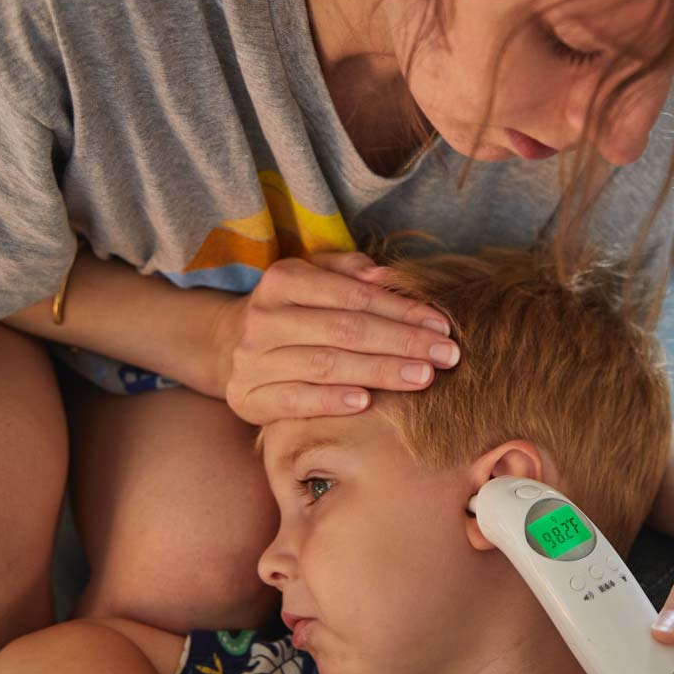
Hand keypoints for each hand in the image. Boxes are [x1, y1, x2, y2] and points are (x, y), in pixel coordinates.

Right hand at [208, 251, 460, 425]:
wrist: (227, 344)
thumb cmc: (292, 309)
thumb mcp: (314, 277)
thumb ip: (350, 271)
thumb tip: (386, 276)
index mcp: (284, 279)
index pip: (354, 295)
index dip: (401, 310)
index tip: (442, 326)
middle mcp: (264, 316)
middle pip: (345, 330)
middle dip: (401, 342)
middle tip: (446, 356)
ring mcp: (252, 359)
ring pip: (325, 365)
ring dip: (379, 372)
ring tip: (422, 378)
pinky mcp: (247, 397)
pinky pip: (295, 401)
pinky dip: (331, 402)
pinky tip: (366, 403)